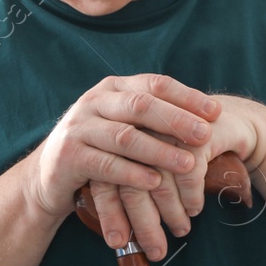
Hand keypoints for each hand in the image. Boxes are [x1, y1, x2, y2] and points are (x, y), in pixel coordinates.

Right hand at [24, 74, 221, 259]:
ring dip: (160, 150)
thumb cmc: (100, 149)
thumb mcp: (124, 125)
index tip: (216, 113)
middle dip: (177, 120)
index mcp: (113, 88)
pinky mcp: (69, 156)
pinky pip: (105, 164)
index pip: (155, 84)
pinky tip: (154, 181)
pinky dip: (132, 172)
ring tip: (188, 164)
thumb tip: (208, 116)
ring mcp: (79, 127)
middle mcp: (94, 101)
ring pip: (125, 135)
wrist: (49, 175)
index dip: (187, 96)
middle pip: (141, 105)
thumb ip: (153, 117)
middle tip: (206, 135)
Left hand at [100, 96, 265, 251]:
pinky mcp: (194, 129)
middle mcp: (136, 129)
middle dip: (144, 223)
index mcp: (116, 136)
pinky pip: (188, 174)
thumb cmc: (180, 151)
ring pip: (159, 181)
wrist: (225, 119)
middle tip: (156, 251)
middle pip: (130, 184)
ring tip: (180, 230)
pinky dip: (191, 197)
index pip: (104, 179)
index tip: (117, 243)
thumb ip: (130, 187)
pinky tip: (194, 209)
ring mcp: (164, 127)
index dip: (110, 213)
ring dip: (170, 213)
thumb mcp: (153, 165)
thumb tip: (117, 238)